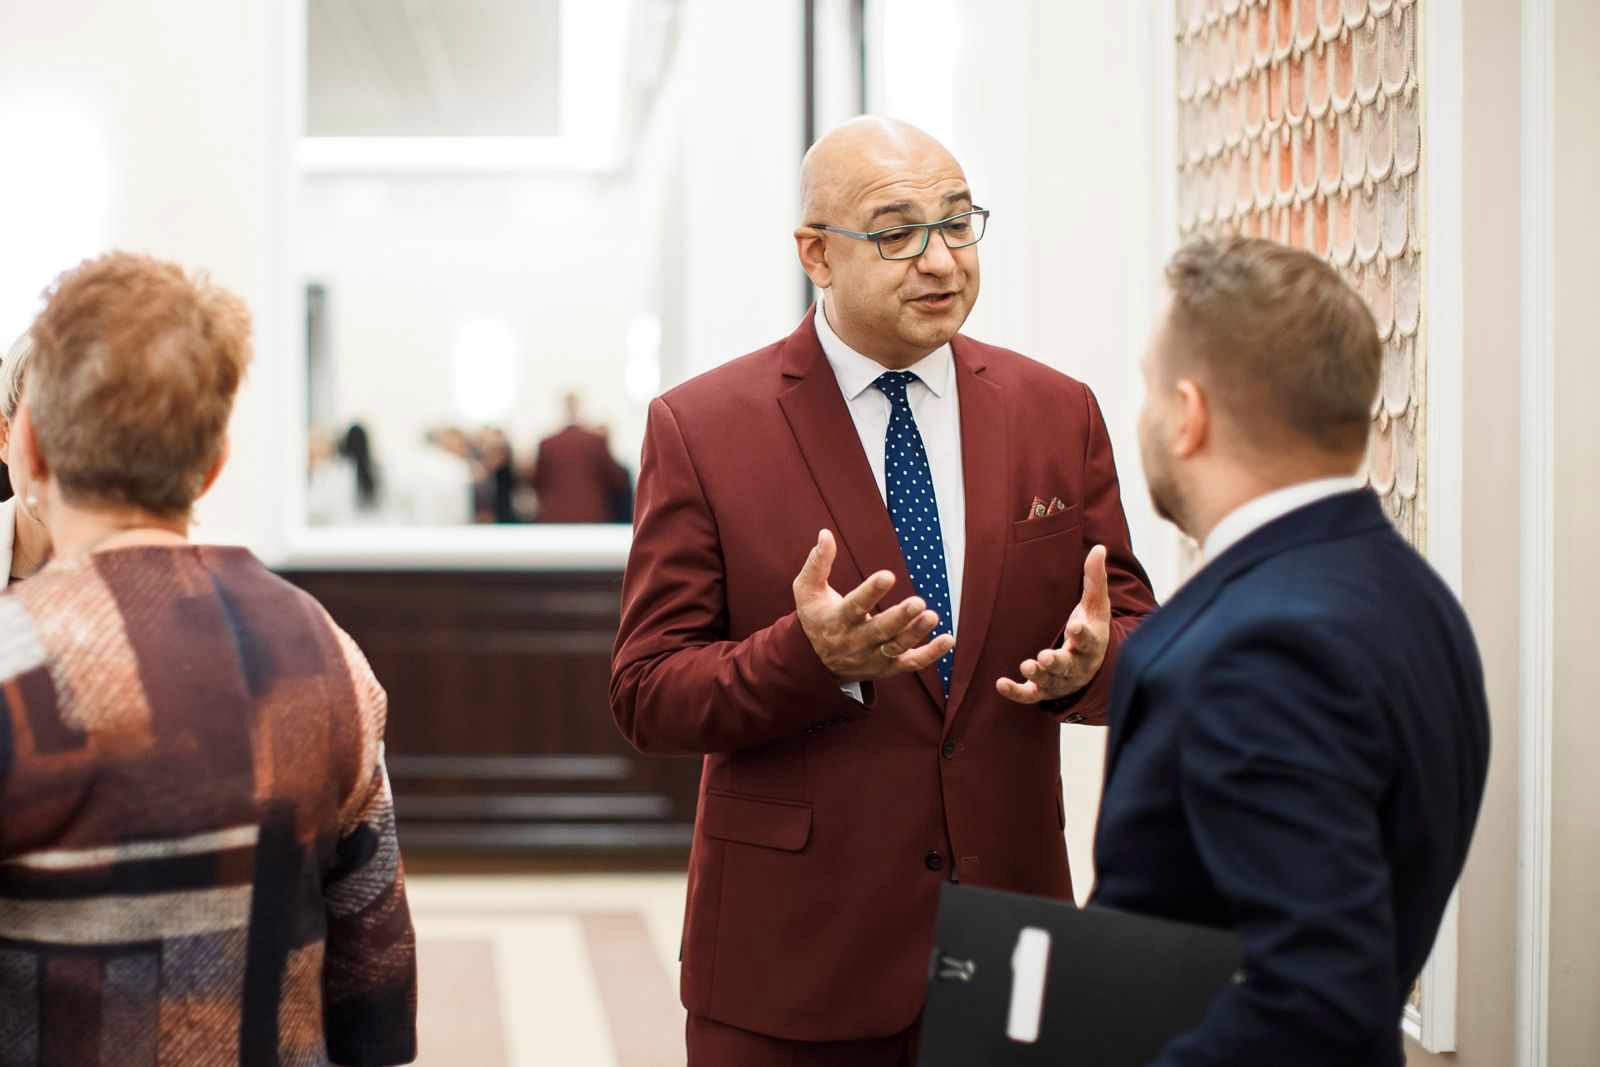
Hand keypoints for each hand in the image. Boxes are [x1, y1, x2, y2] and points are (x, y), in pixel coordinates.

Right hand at [794, 529, 955, 682]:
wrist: (816, 663)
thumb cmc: (816, 617)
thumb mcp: (807, 591)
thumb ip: (817, 563)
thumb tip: (826, 534)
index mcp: (837, 621)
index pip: (854, 606)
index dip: (871, 592)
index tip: (888, 575)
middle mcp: (855, 642)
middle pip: (879, 631)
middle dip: (899, 618)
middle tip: (918, 602)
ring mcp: (873, 657)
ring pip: (897, 647)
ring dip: (916, 633)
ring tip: (932, 616)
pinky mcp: (888, 667)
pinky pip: (912, 663)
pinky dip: (931, 654)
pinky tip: (948, 639)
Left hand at [996, 544, 1110, 704]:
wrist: (1092, 665)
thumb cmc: (1091, 629)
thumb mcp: (1096, 604)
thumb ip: (1095, 578)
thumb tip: (1099, 548)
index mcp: (1091, 643)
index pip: (1088, 639)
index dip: (1082, 633)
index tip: (1075, 625)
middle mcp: (1076, 665)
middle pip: (1068, 666)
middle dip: (1056, 662)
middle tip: (1045, 657)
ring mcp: (1059, 680)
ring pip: (1050, 681)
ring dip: (1038, 675)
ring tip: (1028, 665)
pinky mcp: (1043, 690)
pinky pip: (1030, 695)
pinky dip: (1016, 692)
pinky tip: (1000, 684)